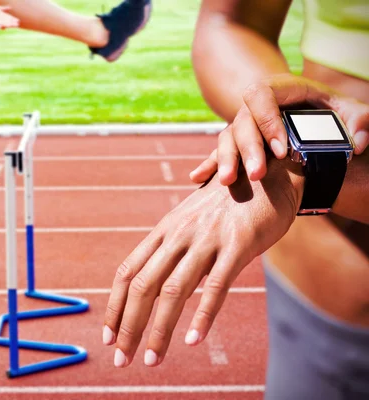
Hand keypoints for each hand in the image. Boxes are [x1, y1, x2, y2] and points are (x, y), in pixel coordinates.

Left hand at [103, 155, 302, 367]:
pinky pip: (216, 285)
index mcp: (163, 231)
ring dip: (159, 330)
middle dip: (129, 326)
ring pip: (174, 291)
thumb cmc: (224, 205)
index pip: (127, 272)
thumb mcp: (189, 222)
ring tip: (151, 361)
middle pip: (143, 286)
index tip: (108, 335)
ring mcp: (206, 239)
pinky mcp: (238, 245)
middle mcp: (178, 235)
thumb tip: (154, 282)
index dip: (115, 306)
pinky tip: (193, 340)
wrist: (265, 174)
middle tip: (121, 359)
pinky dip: (203, 315)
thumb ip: (172, 249)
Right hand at [190, 74, 368, 185]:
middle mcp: (256, 106)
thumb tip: (359, 142)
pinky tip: (197, 178)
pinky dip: (208, 164)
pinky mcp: (238, 142)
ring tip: (229, 182)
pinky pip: (218, 151)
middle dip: (247, 148)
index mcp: (279, 89)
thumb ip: (359, 120)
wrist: (307, 108)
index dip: (267, 121)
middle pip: (242, 122)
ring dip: (225, 159)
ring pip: (226, 137)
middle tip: (256, 174)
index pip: (262, 96)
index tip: (281, 150)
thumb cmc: (329, 108)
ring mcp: (244, 124)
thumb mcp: (348, 108)